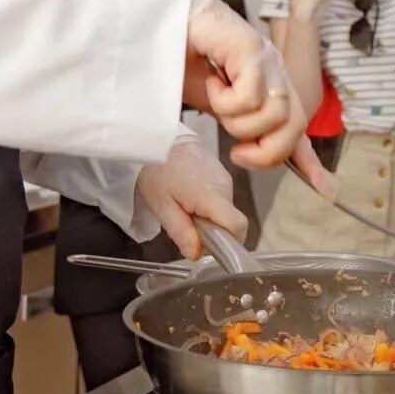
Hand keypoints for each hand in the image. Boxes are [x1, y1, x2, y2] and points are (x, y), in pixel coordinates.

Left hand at [136, 135, 243, 259]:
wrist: (159, 139)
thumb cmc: (156, 170)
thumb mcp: (161, 206)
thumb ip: (180, 231)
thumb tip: (197, 254)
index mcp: (211, 195)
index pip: (238, 226)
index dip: (227, 243)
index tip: (207, 245)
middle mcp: (225, 187)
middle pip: (232, 222)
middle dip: (213, 233)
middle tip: (187, 225)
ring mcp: (226, 180)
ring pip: (226, 213)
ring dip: (209, 219)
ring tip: (184, 208)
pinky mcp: (223, 176)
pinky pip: (222, 201)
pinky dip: (209, 207)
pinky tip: (189, 198)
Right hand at [183, 0, 309, 169]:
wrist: (166, 21)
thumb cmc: (187, 59)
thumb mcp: (215, 105)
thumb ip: (237, 125)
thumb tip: (248, 150)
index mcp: (271, 87)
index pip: (297, 128)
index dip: (310, 161)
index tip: (326, 189)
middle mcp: (276, 73)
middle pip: (294, 127)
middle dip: (266, 152)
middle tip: (237, 151)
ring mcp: (267, 59)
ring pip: (274, 114)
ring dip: (239, 123)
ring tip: (218, 102)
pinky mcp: (252, 48)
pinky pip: (251, 95)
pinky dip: (225, 99)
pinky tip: (212, 81)